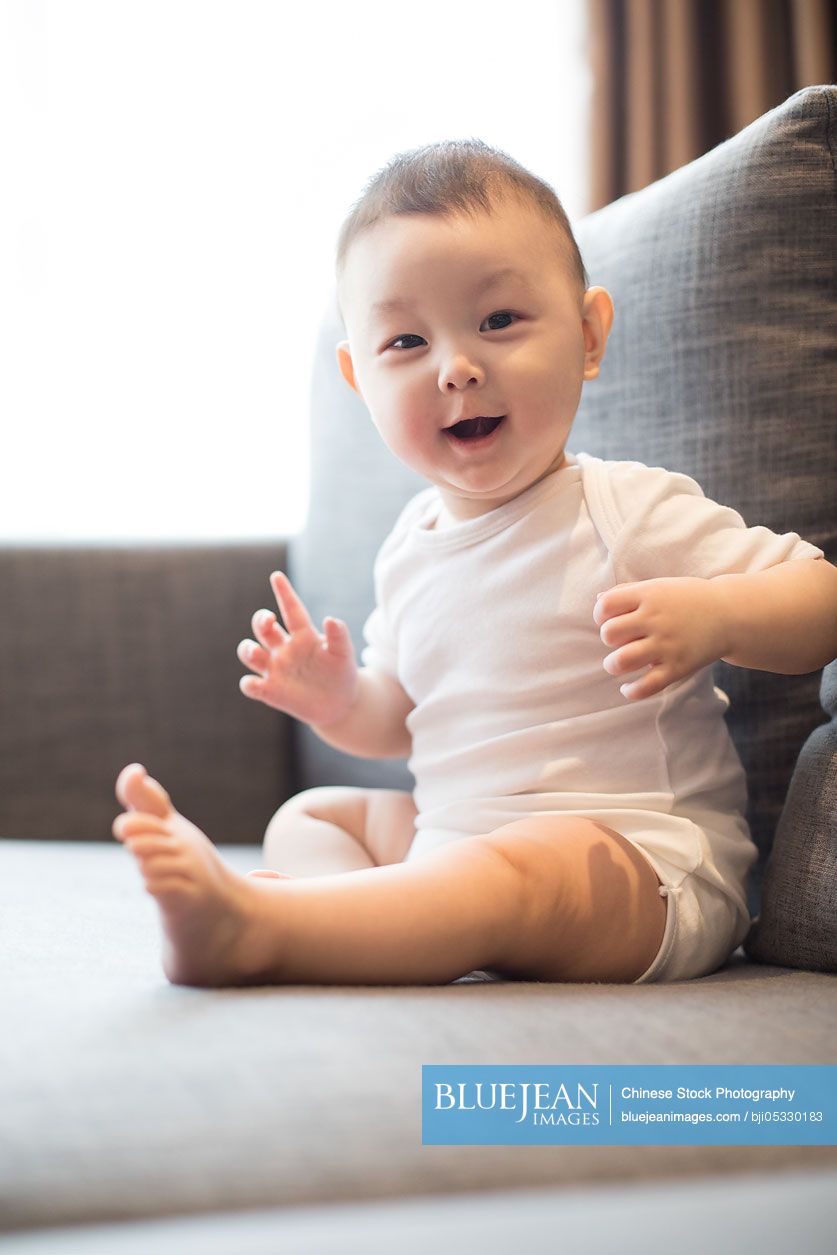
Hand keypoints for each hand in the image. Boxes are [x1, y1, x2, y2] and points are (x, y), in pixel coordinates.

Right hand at [237, 571, 358, 725]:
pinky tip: (257, 684)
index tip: (277, 576)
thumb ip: (339, 636)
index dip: (284, 593)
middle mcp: (284, 649)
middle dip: (260, 620)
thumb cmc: (341, 673)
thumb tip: (330, 619)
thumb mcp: (344, 654)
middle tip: (269, 620)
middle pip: (263, 628)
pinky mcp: (270, 691)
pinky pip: (250, 685)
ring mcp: (275, 669)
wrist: (340, 704)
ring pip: (250, 653)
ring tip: (257, 652)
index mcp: (303, 636)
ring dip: (248, 650)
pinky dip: (249, 684)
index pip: (291, 610)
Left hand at [593, 577, 728, 700]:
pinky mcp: (678, 667)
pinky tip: (627, 688)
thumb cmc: (689, 599)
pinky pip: (646, 687)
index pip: (606, 605)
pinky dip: (631, 691)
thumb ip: (629, 591)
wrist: (730, 615)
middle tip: (622, 640)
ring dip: (613, 664)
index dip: (601, 614)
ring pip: (621, 661)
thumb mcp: (660, 586)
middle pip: (609, 634)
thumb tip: (599, 599)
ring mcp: (667, 644)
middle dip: (609, 639)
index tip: (609, 619)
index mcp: (650, 595)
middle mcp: (656, 619)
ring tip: (618, 663)